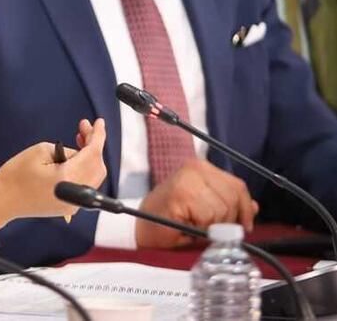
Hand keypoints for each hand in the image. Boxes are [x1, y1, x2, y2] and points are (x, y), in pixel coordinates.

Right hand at [0, 119, 107, 220]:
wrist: (2, 200)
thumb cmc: (15, 176)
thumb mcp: (40, 151)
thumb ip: (66, 150)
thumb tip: (79, 153)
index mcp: (70, 178)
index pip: (93, 154)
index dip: (98, 135)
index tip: (99, 122)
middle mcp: (77, 194)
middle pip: (98, 166)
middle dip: (94, 145)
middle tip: (82, 128)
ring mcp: (74, 204)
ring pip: (94, 176)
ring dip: (90, 157)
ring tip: (79, 140)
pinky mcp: (69, 207)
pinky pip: (85, 184)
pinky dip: (84, 169)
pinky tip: (74, 158)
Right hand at [137, 158, 258, 248]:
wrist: (142, 227)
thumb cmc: (172, 219)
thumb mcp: (206, 209)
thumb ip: (229, 205)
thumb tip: (255, 207)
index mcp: (202, 168)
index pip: (238, 186)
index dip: (245, 208)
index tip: (245, 225)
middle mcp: (195, 168)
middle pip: (233, 197)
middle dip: (227, 219)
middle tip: (209, 227)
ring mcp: (187, 179)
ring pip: (222, 209)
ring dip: (211, 225)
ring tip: (194, 224)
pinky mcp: (181, 194)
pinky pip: (208, 217)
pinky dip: (201, 228)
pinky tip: (187, 225)